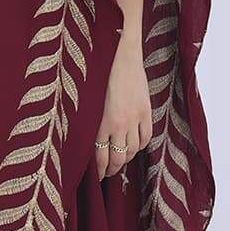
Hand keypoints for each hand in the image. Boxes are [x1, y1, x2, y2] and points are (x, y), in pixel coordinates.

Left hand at [94, 37, 151, 180]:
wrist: (121, 55)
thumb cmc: (99, 73)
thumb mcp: (88, 98)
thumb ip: (89, 120)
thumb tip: (84, 139)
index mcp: (99, 121)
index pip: (100, 155)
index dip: (100, 170)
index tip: (98, 176)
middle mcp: (117, 123)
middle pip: (118, 157)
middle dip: (113, 169)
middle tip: (109, 173)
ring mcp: (133, 118)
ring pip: (132, 150)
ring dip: (127, 158)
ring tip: (122, 161)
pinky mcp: (145, 111)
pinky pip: (146, 137)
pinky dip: (140, 146)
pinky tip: (135, 147)